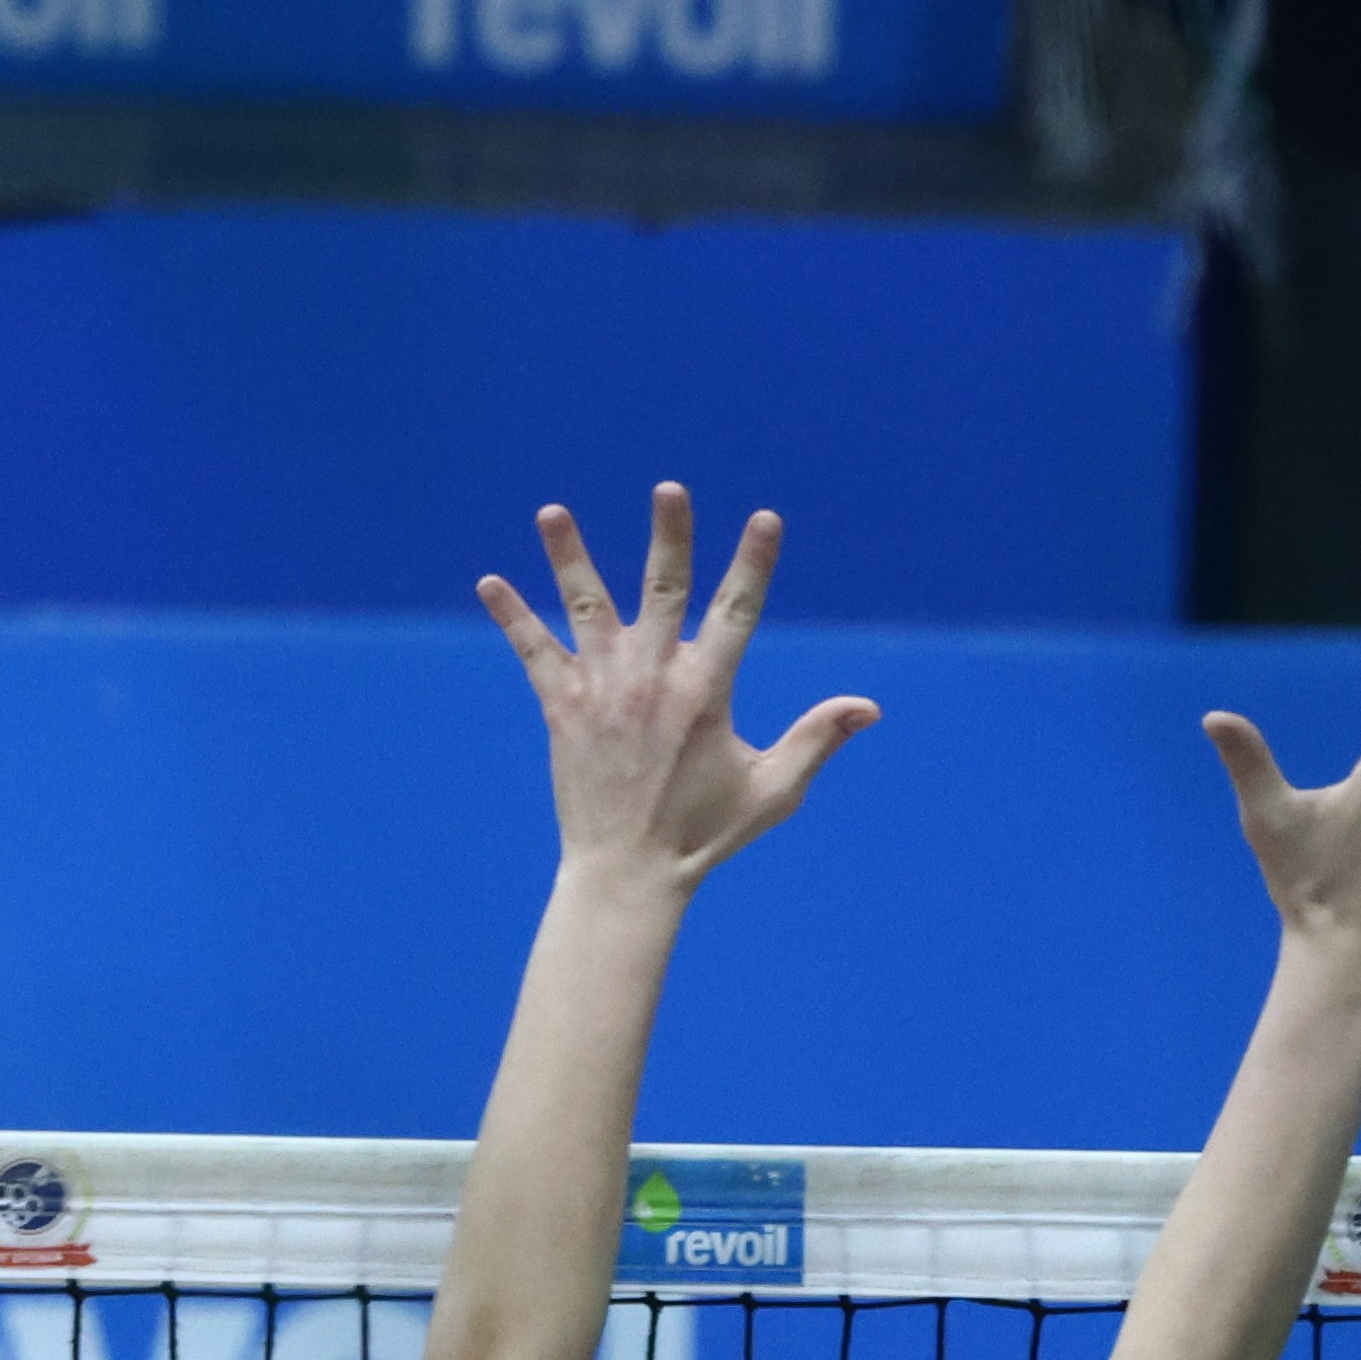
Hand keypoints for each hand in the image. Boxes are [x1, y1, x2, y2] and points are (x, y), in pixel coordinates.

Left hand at [481, 486, 877, 890]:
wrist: (628, 871)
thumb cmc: (706, 832)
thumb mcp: (774, 790)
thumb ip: (818, 740)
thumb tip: (870, 707)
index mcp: (706, 691)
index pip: (737, 611)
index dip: (754, 563)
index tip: (765, 519)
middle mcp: (652, 678)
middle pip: (662, 589)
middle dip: (669, 537)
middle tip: (669, 488)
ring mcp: (602, 689)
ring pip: (584, 607)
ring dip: (569, 557)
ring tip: (552, 512)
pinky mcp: (562, 707)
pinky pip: (533, 651)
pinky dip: (512, 617)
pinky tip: (490, 582)